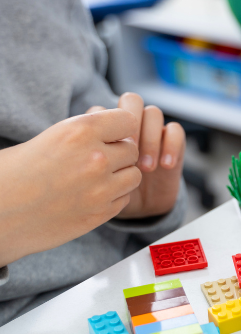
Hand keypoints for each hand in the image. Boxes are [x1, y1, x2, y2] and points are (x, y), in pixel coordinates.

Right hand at [0, 109, 140, 265]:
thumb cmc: (14, 173)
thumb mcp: (49, 137)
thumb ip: (85, 132)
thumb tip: (114, 126)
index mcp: (79, 131)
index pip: (128, 119)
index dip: (118, 128)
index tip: (107, 135)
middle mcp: (94, 159)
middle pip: (132, 148)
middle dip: (119, 153)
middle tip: (96, 160)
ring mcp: (100, 189)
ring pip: (134, 175)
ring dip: (120, 176)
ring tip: (94, 179)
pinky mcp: (99, 214)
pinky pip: (125, 199)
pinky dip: (113, 197)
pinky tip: (90, 196)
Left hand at [87, 93, 185, 218]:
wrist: (138, 208)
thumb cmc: (108, 193)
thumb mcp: (88, 181)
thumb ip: (81, 162)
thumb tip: (72, 154)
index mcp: (104, 128)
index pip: (104, 108)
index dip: (106, 127)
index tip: (104, 154)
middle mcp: (129, 125)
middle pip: (132, 100)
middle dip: (132, 125)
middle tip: (129, 153)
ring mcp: (151, 132)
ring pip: (154, 113)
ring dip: (150, 138)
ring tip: (146, 168)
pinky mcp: (171, 143)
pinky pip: (175, 131)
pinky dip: (171, 145)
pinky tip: (165, 166)